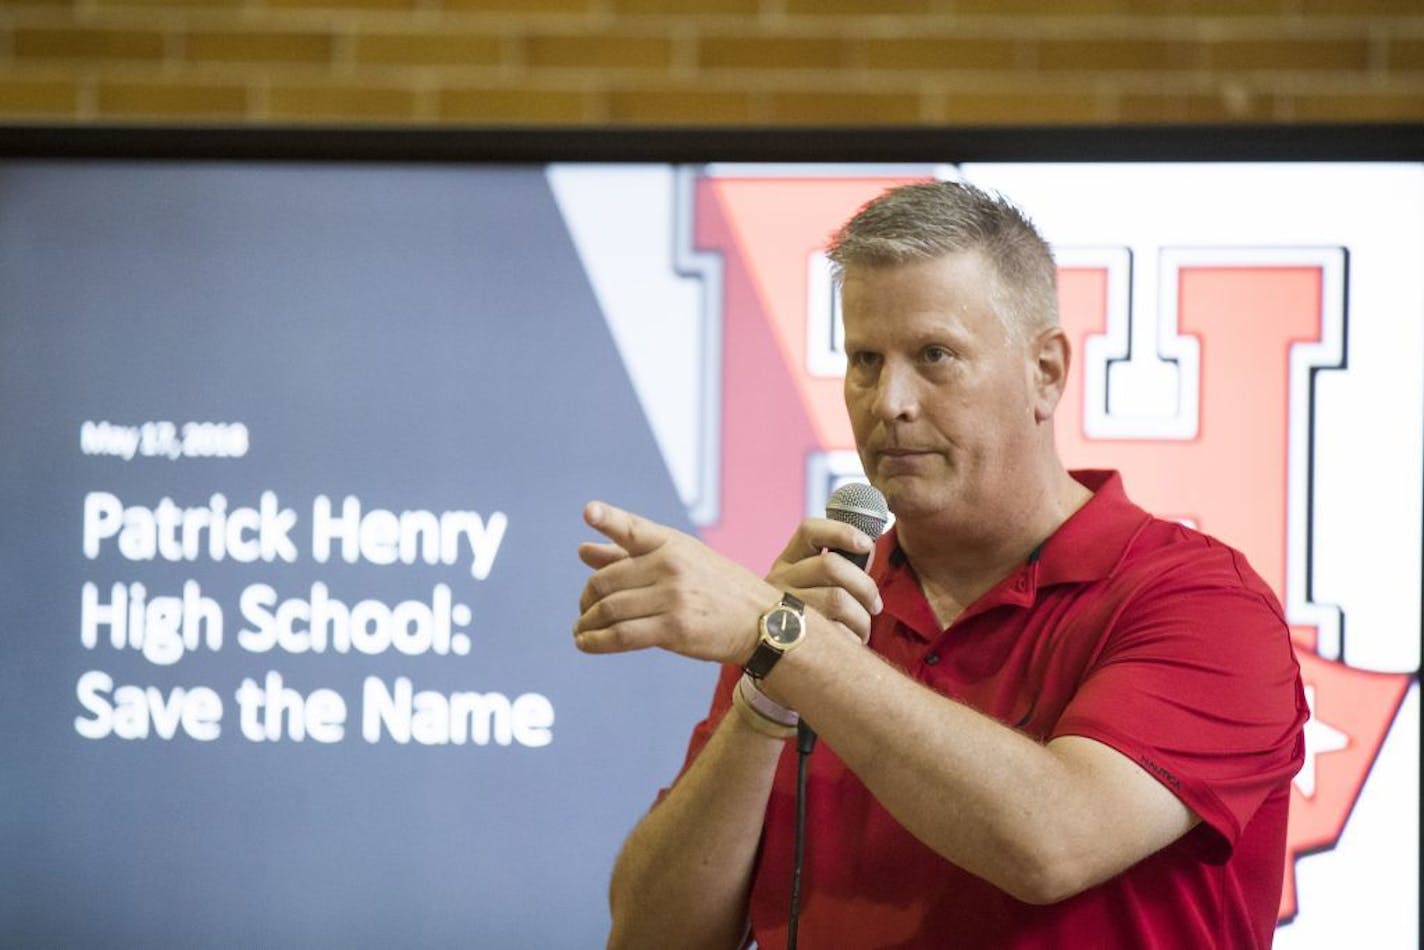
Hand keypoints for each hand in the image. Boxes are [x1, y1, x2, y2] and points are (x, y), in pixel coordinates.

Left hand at [575, 501, 778, 664]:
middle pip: (606, 581)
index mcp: (671, 543)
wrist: (763, 622)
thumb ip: (629, 555)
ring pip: (610, 609)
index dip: (608, 519)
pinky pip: (622, 635)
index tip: (589, 512)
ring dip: (587, 623)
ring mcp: (673, 597)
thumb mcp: (682, 560)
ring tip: (580, 630)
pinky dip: (596, 642)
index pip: (632, 529)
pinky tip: (585, 644)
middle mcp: (670, 565)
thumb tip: (583, 551)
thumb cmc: (718, 589)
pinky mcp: (674, 628)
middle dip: (586, 598)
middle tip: (583, 610)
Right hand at [766, 517, 881, 643]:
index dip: (841, 532)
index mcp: (787, 562)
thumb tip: (867, 549)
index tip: (867, 544)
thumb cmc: (805, 619)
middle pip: (831, 565)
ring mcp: (782, 608)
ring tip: (863, 630)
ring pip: (837, 600)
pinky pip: (836, 633)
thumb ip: (835, 569)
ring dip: (862, 618)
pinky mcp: (790, 637)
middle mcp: (779, 580)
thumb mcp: (808, 587)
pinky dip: (852, 639)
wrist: (773, 657)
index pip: (809, 531)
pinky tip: (849, 644)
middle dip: (865, 586)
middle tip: (875, 606)